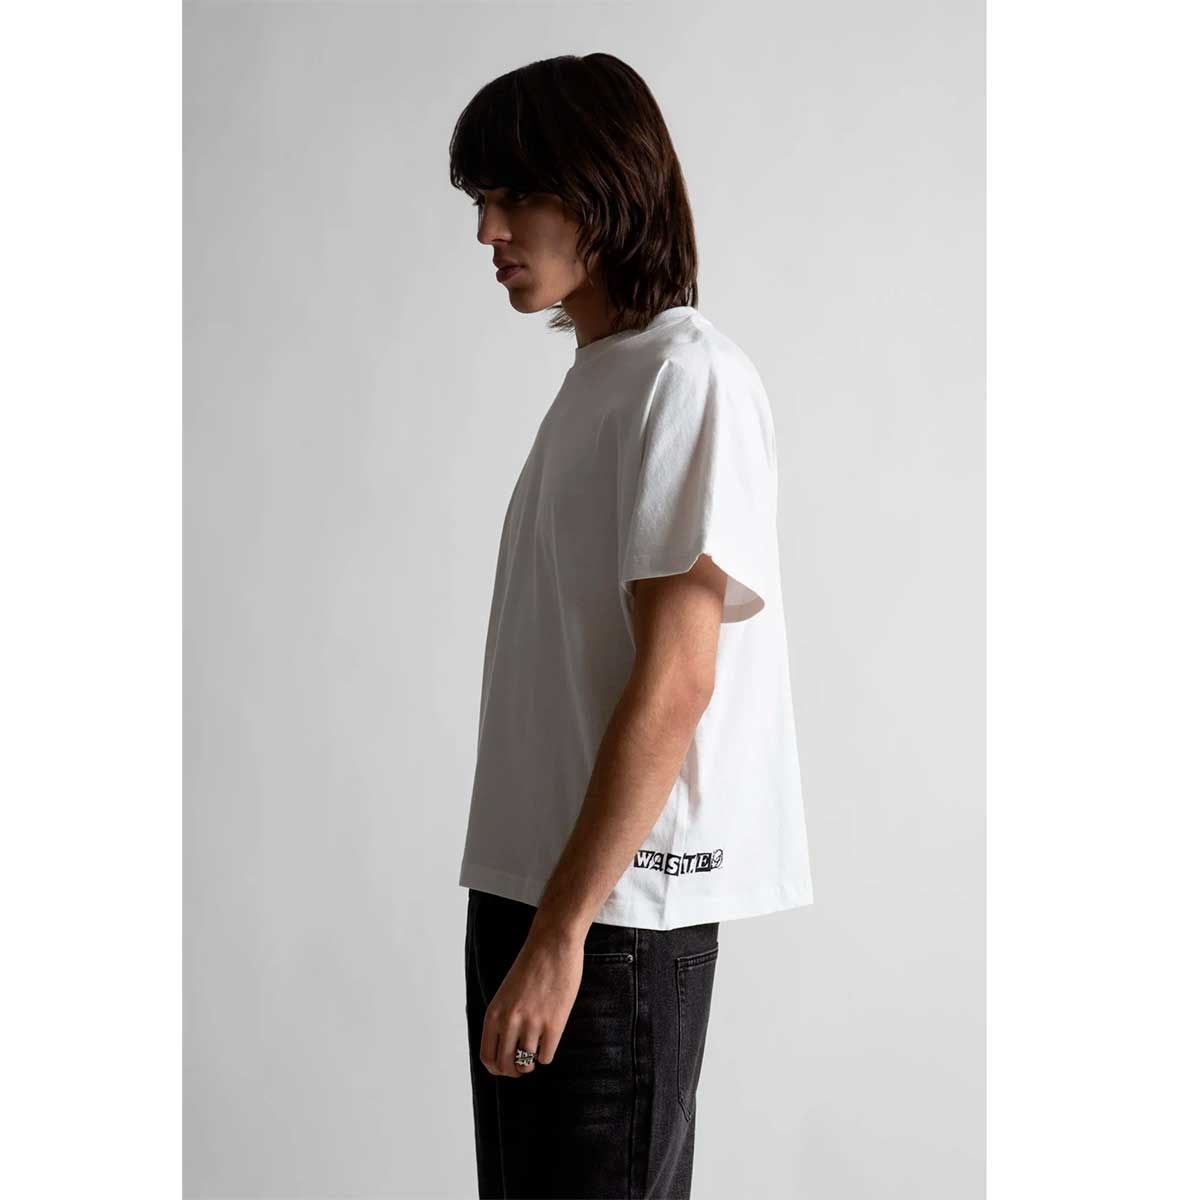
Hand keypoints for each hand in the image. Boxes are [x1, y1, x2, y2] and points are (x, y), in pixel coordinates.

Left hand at [479, 924, 585, 1077]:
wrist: (553, 944)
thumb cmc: (531, 965)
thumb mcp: (506, 992)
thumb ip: (504, 1017)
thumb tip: (508, 1046)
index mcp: (494, 1012)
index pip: (487, 1056)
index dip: (497, 1068)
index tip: (506, 1067)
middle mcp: (509, 1021)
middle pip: (505, 1066)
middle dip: (514, 1071)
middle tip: (523, 1065)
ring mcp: (531, 1023)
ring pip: (526, 1064)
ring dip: (531, 1063)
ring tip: (537, 1052)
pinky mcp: (553, 1024)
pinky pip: (546, 1056)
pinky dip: (547, 1054)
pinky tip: (549, 1041)